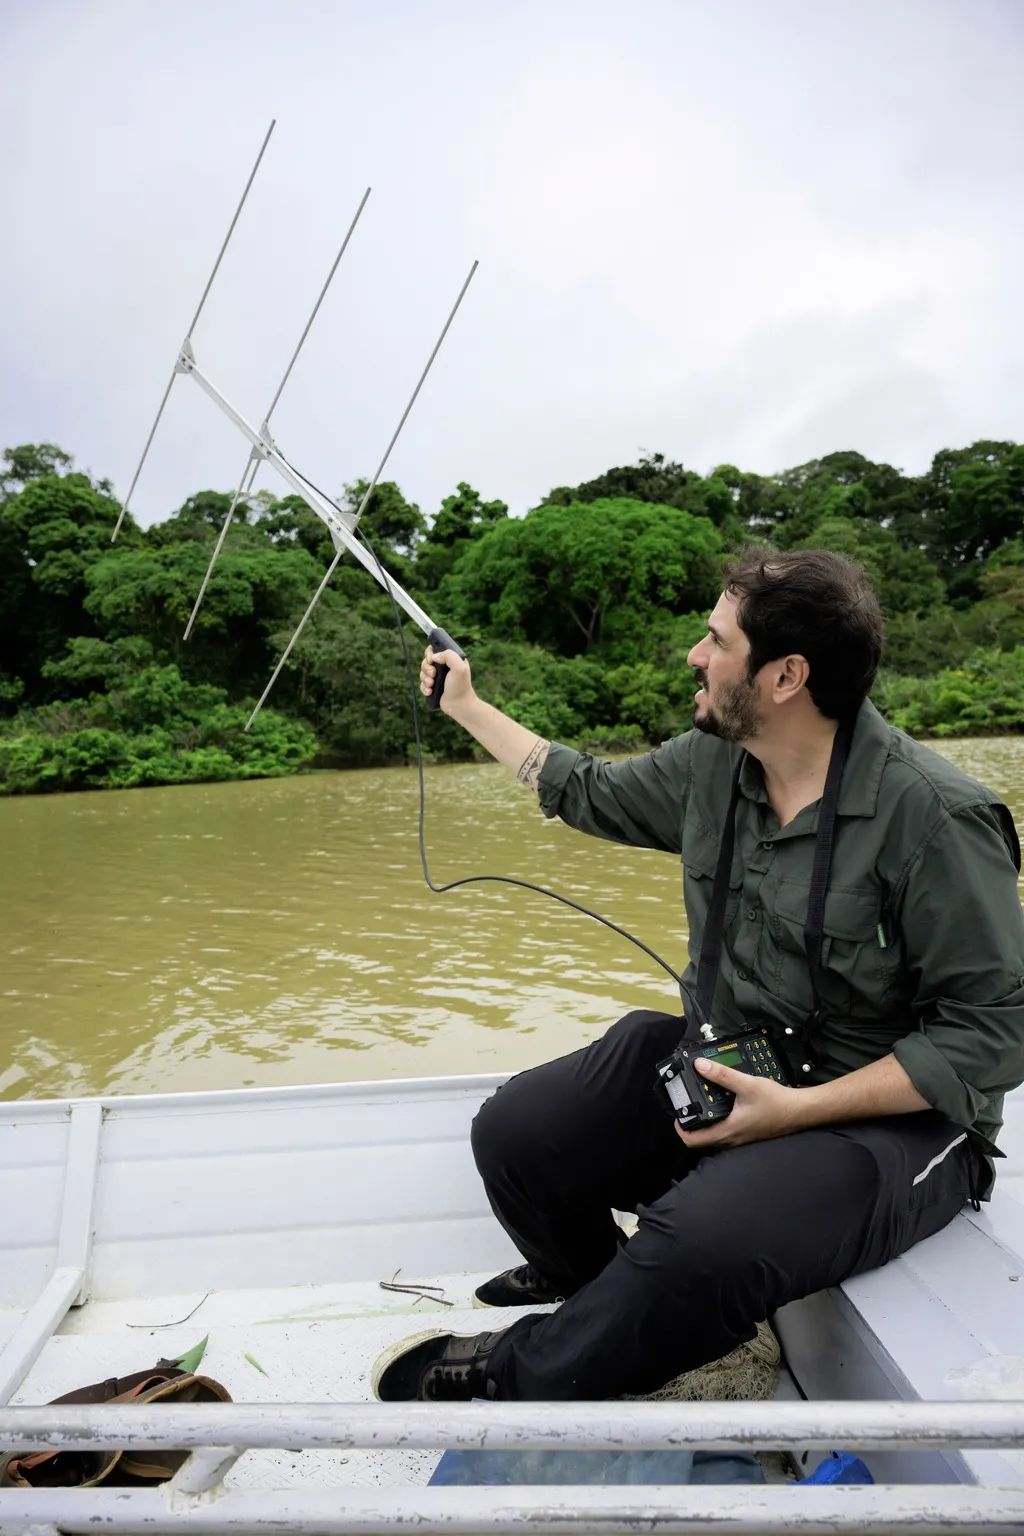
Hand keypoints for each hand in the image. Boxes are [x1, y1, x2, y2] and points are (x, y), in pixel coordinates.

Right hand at [420, 645, 473, 717]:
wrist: (459, 705)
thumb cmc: (461, 687)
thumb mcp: (459, 667)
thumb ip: (449, 656)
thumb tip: (434, 656)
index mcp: (450, 659)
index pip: (435, 649)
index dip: (429, 654)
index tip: (431, 661)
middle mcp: (443, 667)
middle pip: (426, 661)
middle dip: (426, 668)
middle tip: (433, 675)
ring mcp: (437, 677)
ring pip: (422, 673)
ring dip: (425, 679)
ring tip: (432, 685)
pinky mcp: (433, 687)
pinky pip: (422, 684)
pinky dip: (424, 688)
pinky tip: (430, 692)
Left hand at [675, 1059, 805, 1149]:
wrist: (801, 1110)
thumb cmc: (776, 1101)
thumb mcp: (747, 1084)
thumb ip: (722, 1075)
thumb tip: (700, 1066)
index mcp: (728, 1131)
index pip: (693, 1140)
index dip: (680, 1129)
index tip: (677, 1114)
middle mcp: (732, 1139)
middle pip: (702, 1139)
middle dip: (691, 1124)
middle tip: (688, 1105)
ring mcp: (741, 1138)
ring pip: (714, 1135)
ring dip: (705, 1122)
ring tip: (702, 1101)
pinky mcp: (748, 1133)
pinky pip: (727, 1131)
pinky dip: (719, 1120)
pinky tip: (723, 1103)